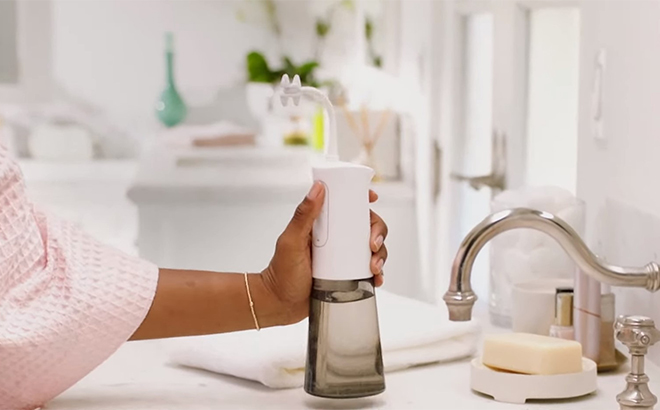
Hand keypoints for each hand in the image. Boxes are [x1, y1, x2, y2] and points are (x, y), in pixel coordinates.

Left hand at [261, 181, 388, 324]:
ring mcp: (343, 257)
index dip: (363, 199)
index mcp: (323, 226)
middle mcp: (336, 239)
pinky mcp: (348, 275)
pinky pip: (369, 270)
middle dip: (378, 233)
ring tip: (373, 268)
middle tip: (372, 245)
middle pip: (368, 226)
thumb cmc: (281, 273)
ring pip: (373, 248)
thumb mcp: (291, 241)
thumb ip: (303, 215)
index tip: (371, 198)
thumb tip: (318, 187)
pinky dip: (377, 273)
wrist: (280, 304)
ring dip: (381, 254)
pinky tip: (376, 279)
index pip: (347, 206)